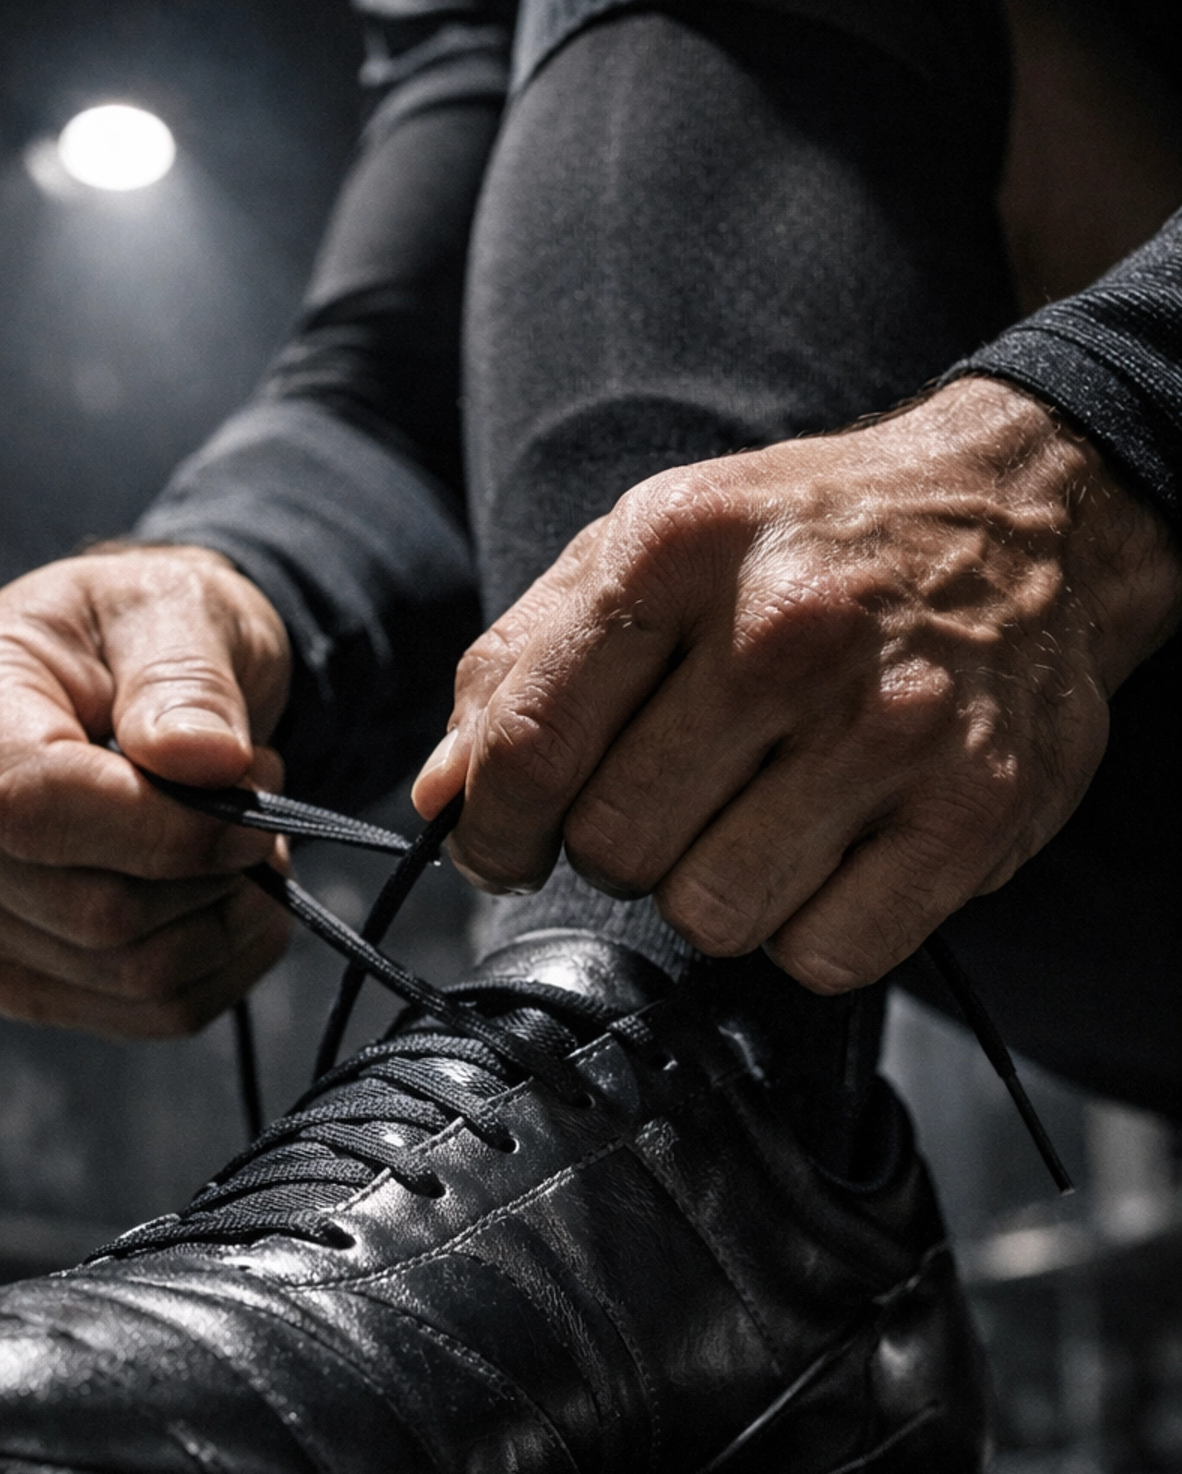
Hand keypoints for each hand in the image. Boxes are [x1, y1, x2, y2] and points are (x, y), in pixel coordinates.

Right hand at [0, 543, 292, 1035]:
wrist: (134, 680)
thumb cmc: (146, 632)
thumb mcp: (178, 610)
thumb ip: (186, 679)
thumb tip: (200, 761)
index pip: (35, 807)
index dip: (164, 827)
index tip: (254, 798)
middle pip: (91, 908)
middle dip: (213, 867)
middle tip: (265, 802)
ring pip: (128, 971)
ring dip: (228, 917)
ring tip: (253, 839)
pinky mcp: (12, 972)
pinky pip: (143, 1011)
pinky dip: (222, 963)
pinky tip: (237, 897)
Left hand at [414, 378, 1181, 990]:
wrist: (1031, 517)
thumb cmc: (811, 544)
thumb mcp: (651, 546)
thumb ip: (525, 663)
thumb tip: (442, 796)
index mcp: (682, 548)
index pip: (532, 748)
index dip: (494, 830)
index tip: (501, 849)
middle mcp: (789, 631)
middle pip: (617, 848)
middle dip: (620, 848)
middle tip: (672, 800)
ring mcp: (891, 725)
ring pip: (713, 915)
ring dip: (715, 892)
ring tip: (761, 816)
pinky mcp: (974, 812)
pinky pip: (825, 956)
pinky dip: (810, 931)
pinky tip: (831, 853)